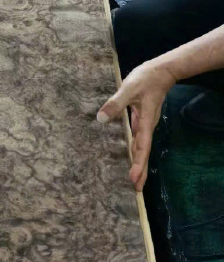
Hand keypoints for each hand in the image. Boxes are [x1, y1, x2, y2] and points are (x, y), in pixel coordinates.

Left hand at [97, 60, 176, 191]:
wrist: (161, 71)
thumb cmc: (146, 78)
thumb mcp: (129, 88)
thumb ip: (116, 103)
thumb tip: (100, 118)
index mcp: (146, 123)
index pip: (142, 148)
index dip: (138, 164)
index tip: (134, 178)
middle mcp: (146, 128)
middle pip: (143, 154)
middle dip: (140, 172)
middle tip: (136, 191)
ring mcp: (144, 125)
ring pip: (140, 149)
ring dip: (137, 164)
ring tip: (131, 181)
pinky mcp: (140, 121)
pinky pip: (136, 141)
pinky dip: (133, 152)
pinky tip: (126, 158)